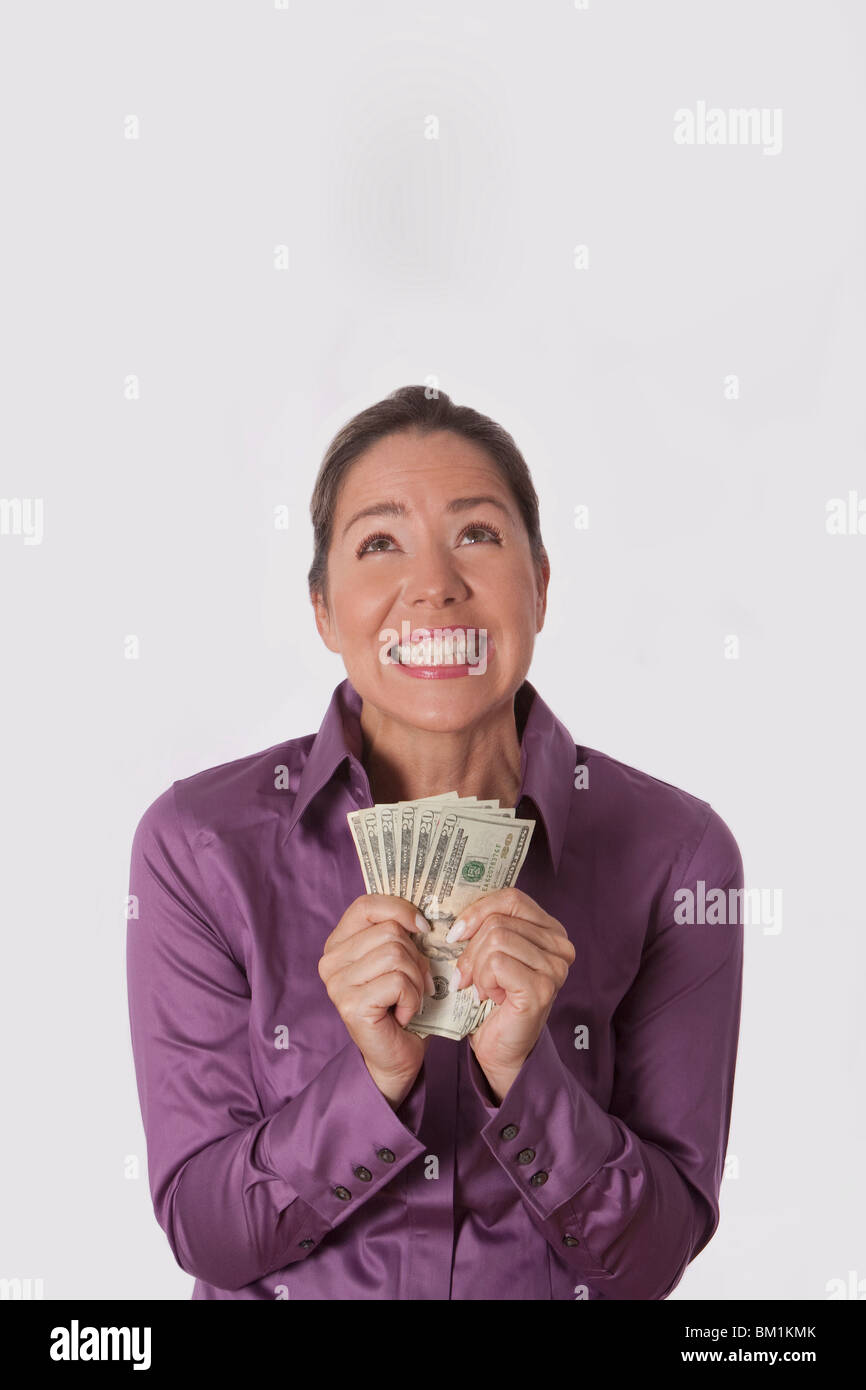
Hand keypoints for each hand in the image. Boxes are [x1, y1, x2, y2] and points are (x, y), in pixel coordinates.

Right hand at [318, 894, 434, 1104]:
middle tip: (416, 984)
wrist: (395, 1056)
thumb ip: (400, 933)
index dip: (400, 909)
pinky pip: (398, 982)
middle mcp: (330, 961)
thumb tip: (423, 916)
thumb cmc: (400, 1004)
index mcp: (339, 943)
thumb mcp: (400, 959)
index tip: (423, 928)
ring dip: (416, 981)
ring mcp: (337, 984)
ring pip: (396, 954)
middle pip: (390, 932)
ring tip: (409, 1000)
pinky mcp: (350, 1005)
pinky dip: (413, 999)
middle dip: (416, 957)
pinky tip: (404, 1014)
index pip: (367, 904)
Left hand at [447, 887, 574, 1094]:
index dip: (478, 910)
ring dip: (476, 967)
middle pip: (499, 921)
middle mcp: (560, 946)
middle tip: (467, 976)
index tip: (456, 933)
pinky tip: (490, 997)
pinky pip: (496, 963)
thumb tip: (456, 908)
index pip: (512, 898)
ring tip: (482, 987)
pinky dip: (483, 980)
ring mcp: (555, 968)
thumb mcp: (491, 952)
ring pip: (495, 939)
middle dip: (472, 949)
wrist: (500, 1048)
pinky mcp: (541, 988)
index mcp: (551, 930)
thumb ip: (487, 925)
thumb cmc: (493, 998)